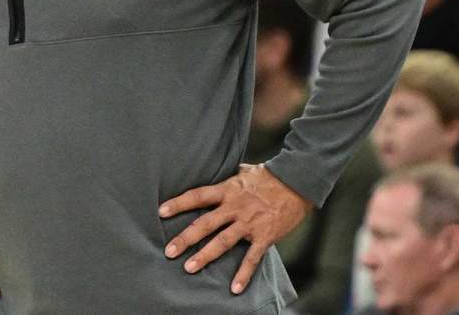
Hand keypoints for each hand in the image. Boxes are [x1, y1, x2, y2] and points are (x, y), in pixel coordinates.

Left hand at [159, 164, 310, 293]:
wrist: (297, 182)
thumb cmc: (269, 176)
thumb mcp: (244, 172)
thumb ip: (228, 178)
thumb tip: (214, 169)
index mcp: (228, 190)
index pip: (198, 196)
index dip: (179, 203)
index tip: (161, 211)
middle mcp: (235, 207)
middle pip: (205, 223)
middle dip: (186, 238)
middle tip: (169, 251)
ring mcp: (249, 223)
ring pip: (222, 241)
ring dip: (205, 256)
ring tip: (189, 268)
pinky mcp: (265, 236)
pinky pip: (252, 258)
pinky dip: (243, 274)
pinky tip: (234, 289)